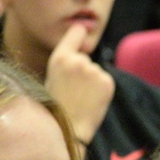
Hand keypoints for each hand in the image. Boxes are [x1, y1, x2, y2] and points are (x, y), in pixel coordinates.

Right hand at [45, 23, 114, 143]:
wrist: (69, 129)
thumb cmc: (56, 106)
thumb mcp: (52, 78)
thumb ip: (66, 63)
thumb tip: (81, 52)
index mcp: (60, 58)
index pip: (75, 33)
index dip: (78, 34)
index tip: (82, 30)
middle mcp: (78, 61)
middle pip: (84, 57)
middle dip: (81, 69)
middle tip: (72, 90)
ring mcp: (94, 71)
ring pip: (94, 70)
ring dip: (91, 80)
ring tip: (80, 97)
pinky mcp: (107, 82)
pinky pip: (104, 80)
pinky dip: (100, 89)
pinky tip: (91, 100)